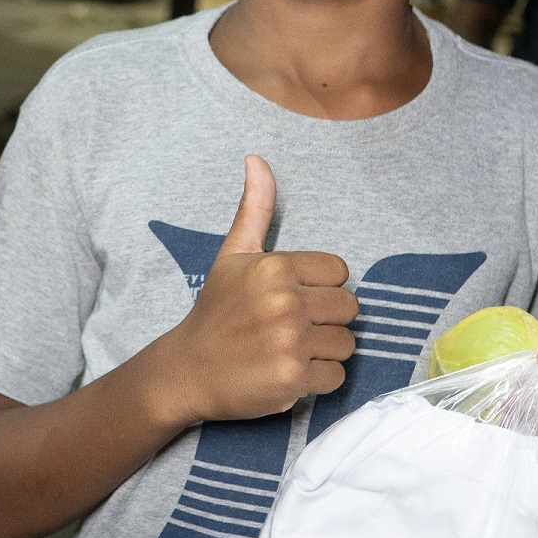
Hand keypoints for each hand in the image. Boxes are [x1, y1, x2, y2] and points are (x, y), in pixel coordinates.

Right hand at [156, 155, 357, 424]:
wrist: (187, 370)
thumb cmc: (216, 311)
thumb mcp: (232, 255)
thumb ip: (255, 208)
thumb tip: (256, 158)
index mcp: (275, 266)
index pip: (339, 271)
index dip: (320, 286)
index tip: (293, 298)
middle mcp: (285, 301)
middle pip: (350, 307)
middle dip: (327, 319)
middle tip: (293, 327)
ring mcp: (290, 341)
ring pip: (347, 344)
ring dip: (325, 351)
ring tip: (290, 349)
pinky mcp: (294, 378)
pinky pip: (337, 376)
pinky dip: (319, 379)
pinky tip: (289, 372)